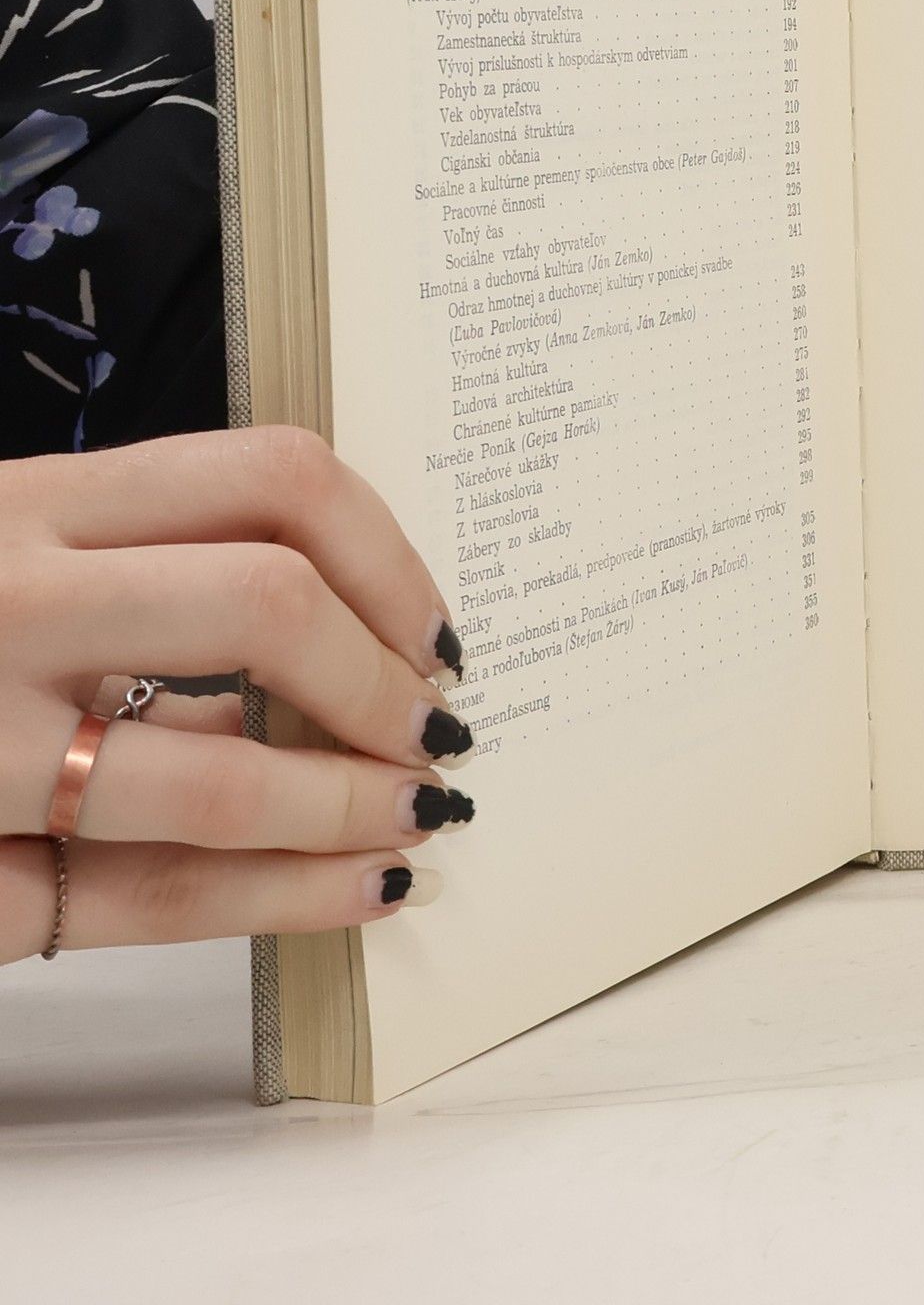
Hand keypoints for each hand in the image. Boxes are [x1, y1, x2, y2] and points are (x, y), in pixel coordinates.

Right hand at [0, 428, 473, 963]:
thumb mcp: (15, 561)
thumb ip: (149, 581)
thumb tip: (350, 644)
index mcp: (31, 501)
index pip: (272, 474)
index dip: (390, 555)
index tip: (434, 626)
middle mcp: (4, 599)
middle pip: (267, 604)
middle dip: (381, 675)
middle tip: (435, 724)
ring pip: (217, 775)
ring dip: (350, 801)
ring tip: (416, 814)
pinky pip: (147, 894)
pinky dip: (282, 896)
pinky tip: (360, 887)